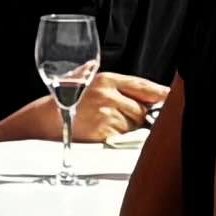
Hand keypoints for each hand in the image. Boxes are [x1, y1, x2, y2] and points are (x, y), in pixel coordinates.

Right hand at [53, 69, 168, 141]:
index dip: (160, 93)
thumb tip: (134, 83)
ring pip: (133, 125)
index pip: (142, 85)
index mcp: (107, 79)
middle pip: (141, 110)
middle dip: (137, 116)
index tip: (170, 97)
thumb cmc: (65, 101)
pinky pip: (122, 137)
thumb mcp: (84, 80)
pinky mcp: (103, 132)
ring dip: (126, 128)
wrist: (45, 120)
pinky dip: (117, 137)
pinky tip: (102, 132)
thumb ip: (108, 78)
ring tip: (106, 124)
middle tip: (119, 117)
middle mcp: (108, 95)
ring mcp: (106, 114)